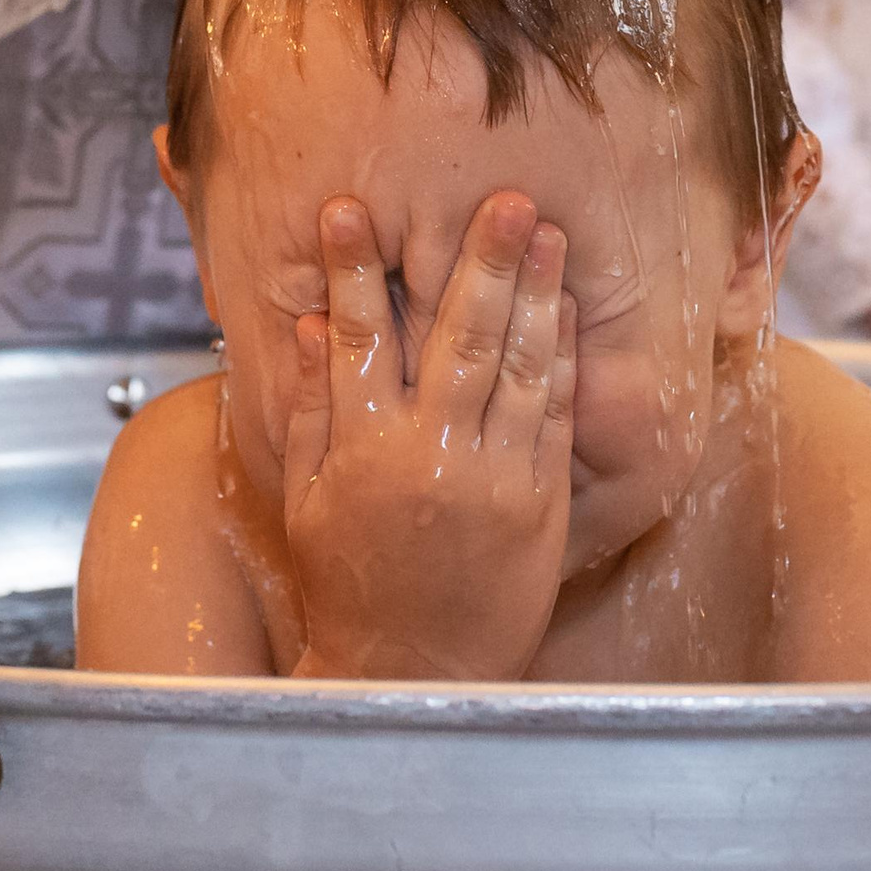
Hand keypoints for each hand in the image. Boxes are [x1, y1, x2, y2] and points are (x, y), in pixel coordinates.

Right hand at [285, 193, 575, 681]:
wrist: (416, 673)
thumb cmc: (351, 587)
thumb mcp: (307, 500)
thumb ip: (312, 408)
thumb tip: (312, 326)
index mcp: (363, 449)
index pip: (356, 339)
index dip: (351, 270)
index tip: (347, 210)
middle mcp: (431, 454)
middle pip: (457, 336)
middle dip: (479, 259)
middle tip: (502, 197)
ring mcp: (493, 475)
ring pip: (515, 365)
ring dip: (533, 292)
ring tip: (543, 232)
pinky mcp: (540, 499)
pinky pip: (552, 413)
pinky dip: (558, 356)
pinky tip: (564, 309)